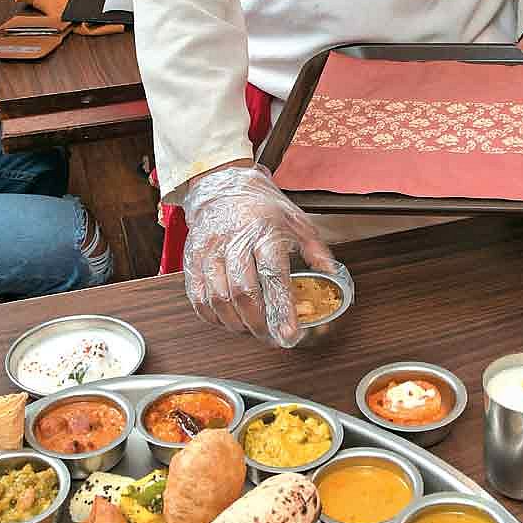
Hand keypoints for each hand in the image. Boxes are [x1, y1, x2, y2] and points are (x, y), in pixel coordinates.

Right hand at [182, 164, 335, 346]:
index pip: (273, 275)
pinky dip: (213, 316)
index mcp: (263, 231)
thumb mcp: (296, 221)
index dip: (281, 308)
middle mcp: (234, 240)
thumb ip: (315, 249)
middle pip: (243, 292)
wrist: (222, 185)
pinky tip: (228, 319)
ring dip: (236, 323)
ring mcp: (209, 250)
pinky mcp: (191, 258)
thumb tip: (331, 274)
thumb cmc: (263, 207)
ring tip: (251, 329)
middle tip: (271, 338)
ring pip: (219, 298)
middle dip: (258, 323)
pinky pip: (198, 296)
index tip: (289, 333)